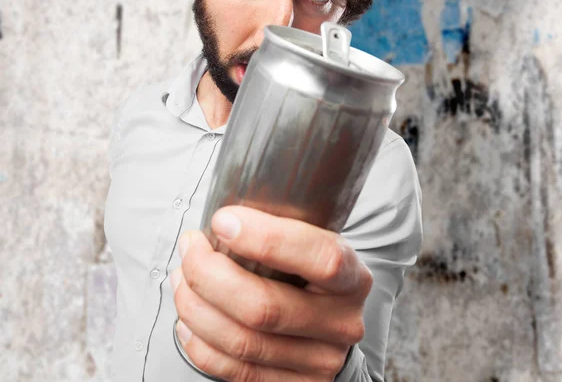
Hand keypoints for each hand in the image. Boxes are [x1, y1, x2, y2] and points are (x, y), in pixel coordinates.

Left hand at [170, 205, 372, 381]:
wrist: (334, 326)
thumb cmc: (313, 274)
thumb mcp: (317, 244)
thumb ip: (284, 231)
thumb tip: (222, 220)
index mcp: (352, 278)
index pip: (320, 258)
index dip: (268, 239)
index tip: (223, 221)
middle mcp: (342, 323)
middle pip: (264, 307)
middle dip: (209, 274)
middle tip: (190, 248)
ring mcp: (319, 362)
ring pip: (242, 341)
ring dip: (196, 307)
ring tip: (182, 278)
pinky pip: (235, 371)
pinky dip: (200, 344)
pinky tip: (188, 320)